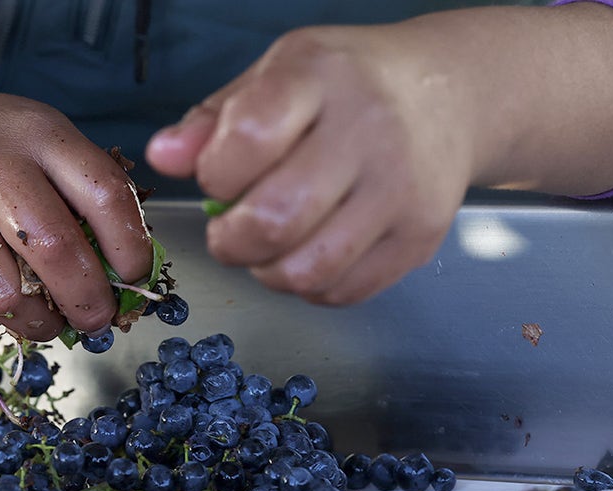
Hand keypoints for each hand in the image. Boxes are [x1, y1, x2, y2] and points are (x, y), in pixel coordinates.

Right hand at [0, 88, 152, 340]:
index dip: (132, 248)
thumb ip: (86, 197)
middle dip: (90, 301)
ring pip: (8, 297)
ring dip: (41, 323)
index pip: (105, 196)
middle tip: (99, 319)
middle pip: (57, 251)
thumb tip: (125, 279)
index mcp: (39, 135)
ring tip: (48, 318)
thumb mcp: (45, 142)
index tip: (137, 276)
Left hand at [146, 25, 473, 304]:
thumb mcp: (276, 75)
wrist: (450, 95)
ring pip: (307, 270)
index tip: (218, 174)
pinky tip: (308, 251)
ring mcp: (401, 191)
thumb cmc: (346, 86)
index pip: (250, 137)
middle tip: (230, 229)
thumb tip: (162, 156)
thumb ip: (213, 120)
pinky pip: (340, 292)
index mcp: (321, 78)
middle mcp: (370, 132)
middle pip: (275, 220)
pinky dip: (307, 285)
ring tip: (268, 244)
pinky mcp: (419, 239)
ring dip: (267, 270)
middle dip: (230, 240)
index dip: (216, 172)